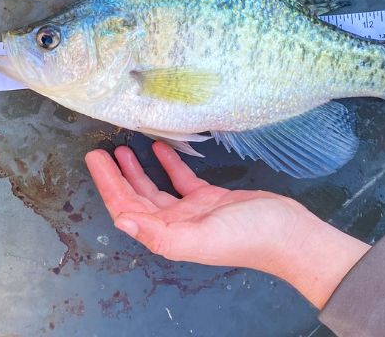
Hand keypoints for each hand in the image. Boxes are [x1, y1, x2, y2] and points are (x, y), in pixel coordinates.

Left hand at [85, 142, 369, 308]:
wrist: (289, 234)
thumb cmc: (247, 237)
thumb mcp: (199, 238)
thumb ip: (159, 232)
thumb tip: (122, 221)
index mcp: (168, 236)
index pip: (127, 209)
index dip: (108, 186)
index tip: (95, 159)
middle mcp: (175, 225)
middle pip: (136, 198)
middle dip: (115, 176)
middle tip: (99, 149)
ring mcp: (192, 211)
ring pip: (155, 188)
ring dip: (137, 170)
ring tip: (123, 147)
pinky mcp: (210, 198)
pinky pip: (181, 179)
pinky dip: (169, 163)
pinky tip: (160, 147)